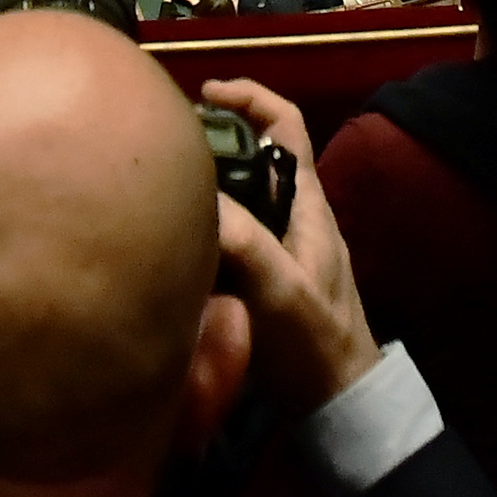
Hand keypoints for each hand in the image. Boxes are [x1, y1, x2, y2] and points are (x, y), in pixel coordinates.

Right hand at [199, 78, 375, 414]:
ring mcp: (283, 246)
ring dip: (208, 180)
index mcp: (308, 203)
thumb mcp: (279, 289)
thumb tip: (197, 190)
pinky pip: (233, 231)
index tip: (204, 94)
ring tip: (160, 184)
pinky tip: (173, 236)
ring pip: (243, 193)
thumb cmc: (314, 344)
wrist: (337, 403)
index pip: (286, 124)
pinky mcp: (267, 276)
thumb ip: (244, 240)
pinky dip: (205, 220)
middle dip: (216, 136)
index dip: (249, 98)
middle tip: (166, 142)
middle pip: (259, 153)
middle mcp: (296, 215)